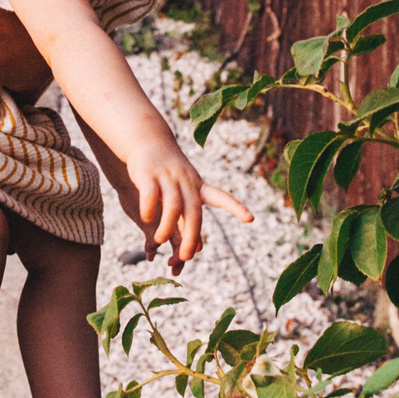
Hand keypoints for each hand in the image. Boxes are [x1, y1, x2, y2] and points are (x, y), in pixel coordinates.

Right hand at [123, 139, 251, 271]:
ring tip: (159, 241)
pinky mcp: (148, 174)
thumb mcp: (183, 194)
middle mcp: (186, 181)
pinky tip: (147, 219)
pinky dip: (150, 208)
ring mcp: (168, 177)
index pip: (220, 198)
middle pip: (194, 212)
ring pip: (174, 206)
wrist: (149, 140)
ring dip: (168, 227)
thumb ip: (188, 219)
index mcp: (198, 187)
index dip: (236, 208)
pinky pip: (151, 194)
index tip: (251, 218)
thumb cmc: (169, 175)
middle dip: (192, 236)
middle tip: (186, 257)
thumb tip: (197, 249)